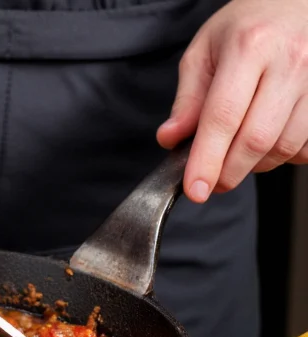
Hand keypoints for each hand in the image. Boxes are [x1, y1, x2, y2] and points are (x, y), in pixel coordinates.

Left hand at [157, 0, 307, 202]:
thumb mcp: (205, 51)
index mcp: (250, 46)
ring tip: (238, 154)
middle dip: (228, 172)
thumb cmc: (250, 25)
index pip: (223, 117)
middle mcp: (291, 60)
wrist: (298, 2)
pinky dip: (285, 156)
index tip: (195, 189)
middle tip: (211, 180)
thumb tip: (170, 139)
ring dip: (256, 165)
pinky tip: (269, 140)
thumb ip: (187, 99)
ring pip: (285, 147)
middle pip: (256, 139)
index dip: (207, 160)